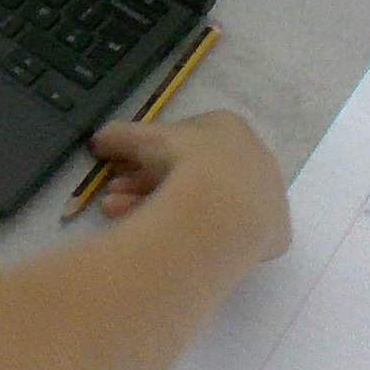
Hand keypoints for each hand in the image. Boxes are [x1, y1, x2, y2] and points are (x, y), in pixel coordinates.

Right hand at [88, 111, 290, 259]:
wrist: (225, 207)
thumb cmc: (185, 160)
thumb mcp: (141, 139)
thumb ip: (119, 136)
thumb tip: (97, 142)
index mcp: (229, 128)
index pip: (182, 141)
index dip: (146, 156)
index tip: (123, 171)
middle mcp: (252, 159)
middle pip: (193, 175)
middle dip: (146, 186)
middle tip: (114, 198)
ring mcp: (265, 198)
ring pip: (205, 203)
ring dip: (157, 207)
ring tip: (120, 216)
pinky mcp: (271, 235)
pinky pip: (224, 231)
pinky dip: (190, 232)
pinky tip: (166, 240)